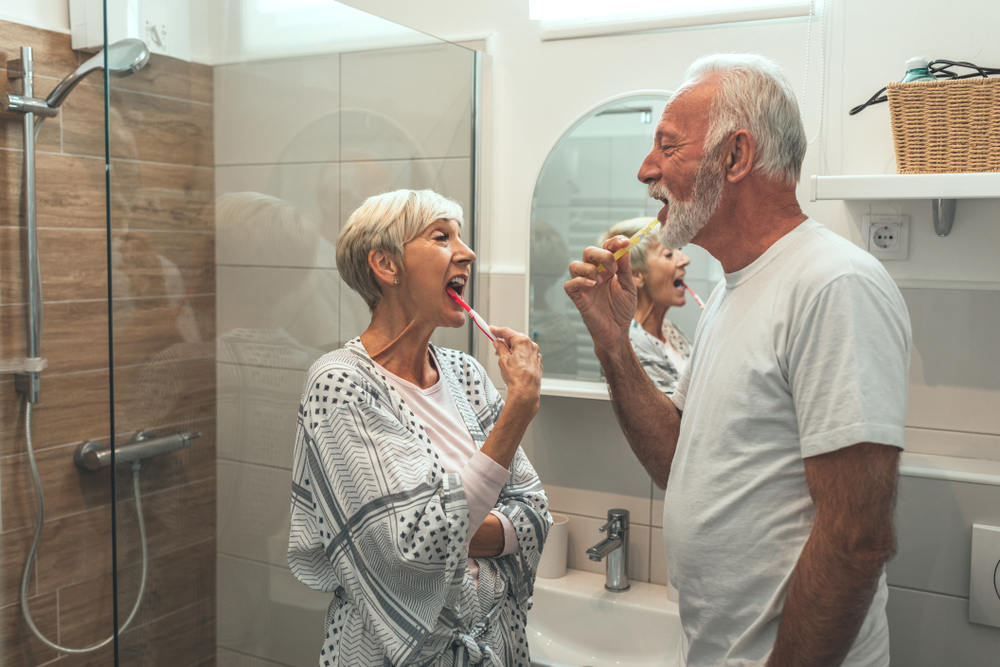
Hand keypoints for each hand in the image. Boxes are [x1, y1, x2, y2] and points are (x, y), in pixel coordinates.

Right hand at [490, 326, 541, 412]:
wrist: (526, 391)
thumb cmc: (516, 377)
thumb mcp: (502, 359)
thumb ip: (499, 348)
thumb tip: (498, 343)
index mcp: (523, 341)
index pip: (507, 332)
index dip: (497, 331)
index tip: (491, 330)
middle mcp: (531, 346)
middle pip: (515, 339)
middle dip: (505, 342)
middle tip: (496, 347)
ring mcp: (536, 354)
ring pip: (521, 348)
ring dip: (513, 350)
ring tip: (505, 360)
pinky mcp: (537, 362)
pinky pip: (526, 356)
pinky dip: (520, 357)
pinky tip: (514, 365)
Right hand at [564, 236, 636, 355]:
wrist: (618, 331)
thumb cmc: (622, 310)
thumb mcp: (629, 286)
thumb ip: (625, 268)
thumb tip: (625, 247)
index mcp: (607, 268)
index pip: (606, 248)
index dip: (614, 242)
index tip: (624, 242)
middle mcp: (594, 273)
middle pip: (588, 251)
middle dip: (602, 255)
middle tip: (613, 269)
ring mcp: (584, 285)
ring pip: (575, 265)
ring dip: (590, 269)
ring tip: (602, 281)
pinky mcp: (577, 297)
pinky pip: (570, 284)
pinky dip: (580, 281)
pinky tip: (593, 286)